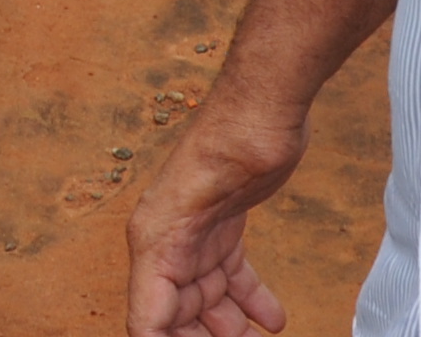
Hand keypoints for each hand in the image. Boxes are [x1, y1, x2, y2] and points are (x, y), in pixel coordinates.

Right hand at [126, 86, 307, 336]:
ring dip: (228, 329)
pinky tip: (272, 319)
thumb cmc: (229, 142)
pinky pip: (232, 275)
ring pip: (207, 300)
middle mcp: (167, 241)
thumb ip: (171, 266)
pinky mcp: (226, 224)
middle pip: (177, 316)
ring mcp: (197, 233)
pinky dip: (249, 301)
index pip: (147, 321)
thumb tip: (148, 326)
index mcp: (153, 242)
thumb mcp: (195, 209)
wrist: (263, 105)